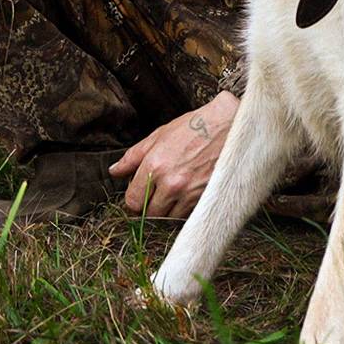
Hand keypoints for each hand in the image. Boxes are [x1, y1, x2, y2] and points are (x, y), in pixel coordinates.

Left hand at [110, 91, 238, 218]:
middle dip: (149, 206)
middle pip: (149, 213)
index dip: (134, 199)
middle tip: (155, 195)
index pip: (133, 201)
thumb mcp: (158, 136)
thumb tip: (115, 171)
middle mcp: (171, 182)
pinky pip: (187, 215)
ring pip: (169, 217)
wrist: (228, 125)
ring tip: (172, 194)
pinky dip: (184, 209)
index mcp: (154, 165)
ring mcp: (189, 192)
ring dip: (168, 209)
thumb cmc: (194, 127)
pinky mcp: (205, 197)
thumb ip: (133, 156)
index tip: (139, 195)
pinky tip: (186, 195)